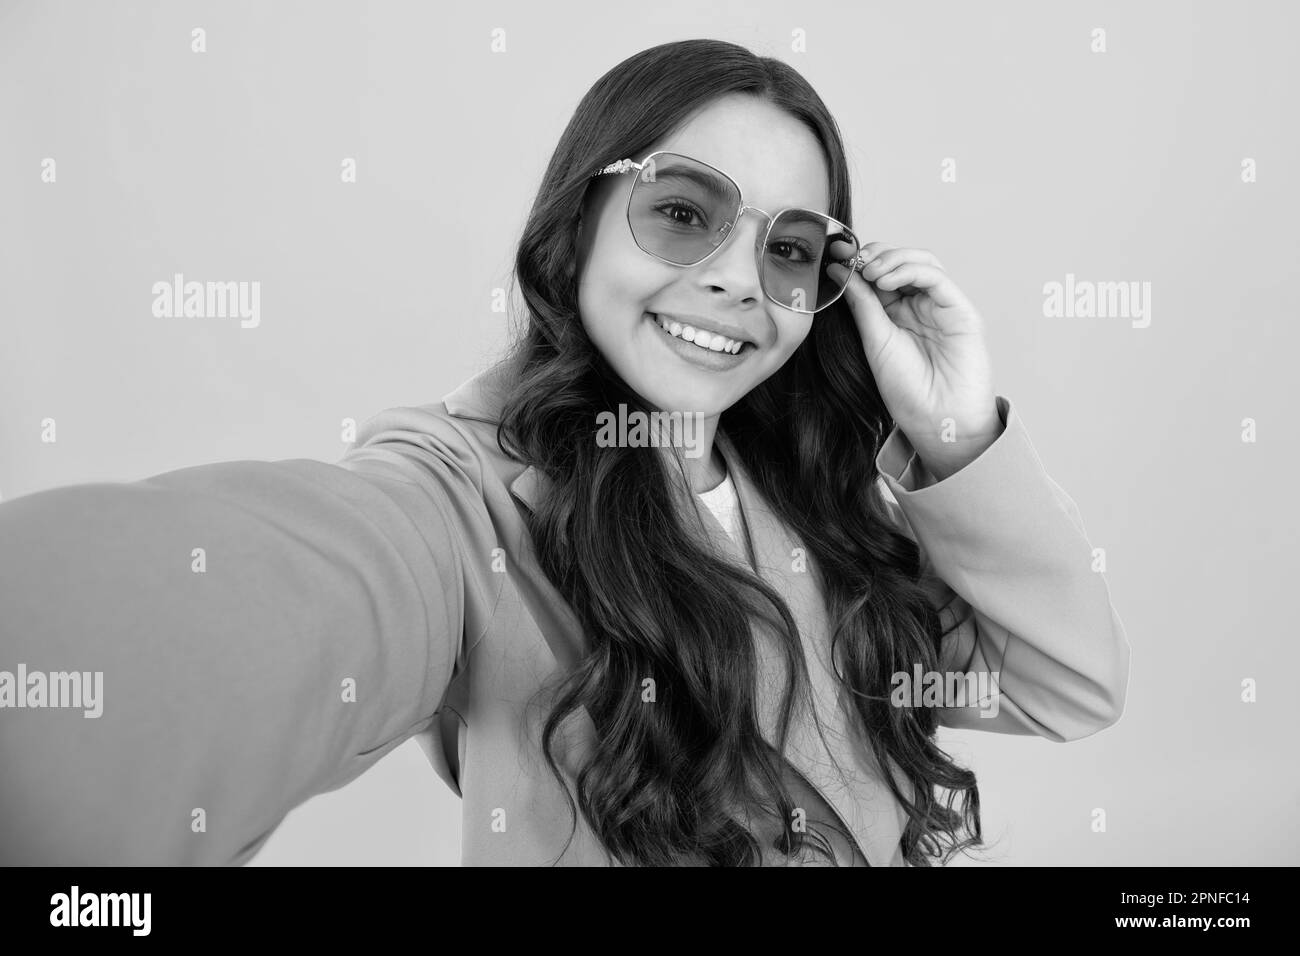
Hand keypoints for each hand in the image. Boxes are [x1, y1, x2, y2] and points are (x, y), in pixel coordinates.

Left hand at [826, 243, 1001, 481]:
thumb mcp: (874, 341)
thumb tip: (840, 269)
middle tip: (853, 260)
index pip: (879, 274)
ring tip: (869, 272)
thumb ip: (862, 304)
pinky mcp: (959, 309)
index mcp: (896, 315)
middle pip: (900, 261)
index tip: (836, 257)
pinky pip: (936, 276)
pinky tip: (886, 281)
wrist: (936, 420)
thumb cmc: (907, 391)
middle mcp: (919, 306)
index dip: (859, 262)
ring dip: (892, 258)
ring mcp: (940, 306)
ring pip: (920, 261)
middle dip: (875, 255)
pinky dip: (910, 270)